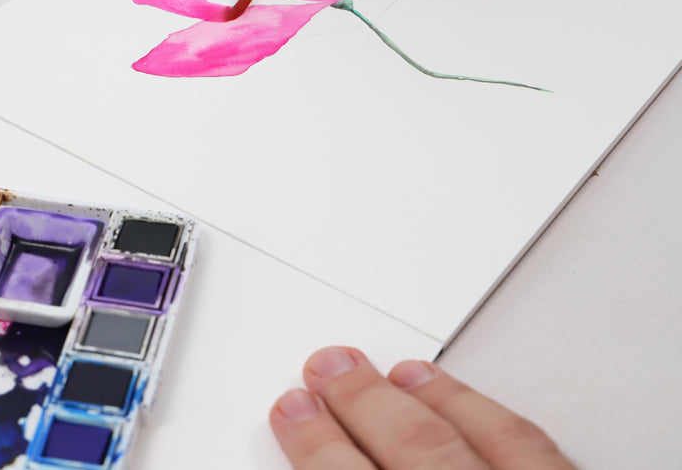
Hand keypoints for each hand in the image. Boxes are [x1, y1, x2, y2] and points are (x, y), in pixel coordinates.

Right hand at [270, 346, 575, 468]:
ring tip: (388, 371)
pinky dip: (493, 417)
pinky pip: (533, 447)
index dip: (314, 445)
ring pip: (480, 438)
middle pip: (414, 449)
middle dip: (362, 402)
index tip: (291, 412)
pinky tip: (468, 400)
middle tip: (327, 367)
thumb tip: (322, 458)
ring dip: (428, 399)